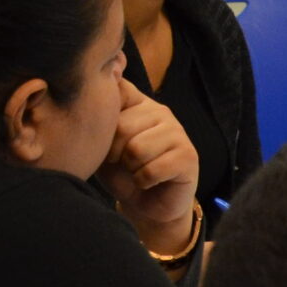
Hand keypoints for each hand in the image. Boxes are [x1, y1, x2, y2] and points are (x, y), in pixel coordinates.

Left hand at [98, 82, 198, 251]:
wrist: (145, 206)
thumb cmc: (121, 172)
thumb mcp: (101, 144)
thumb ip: (99, 119)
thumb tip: (105, 80)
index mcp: (138, 103)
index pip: (118, 90)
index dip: (105, 117)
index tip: (106, 135)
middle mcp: (160, 111)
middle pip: (122, 127)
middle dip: (113, 154)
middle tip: (122, 163)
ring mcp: (177, 132)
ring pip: (136, 149)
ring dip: (130, 169)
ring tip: (136, 171)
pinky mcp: (188, 156)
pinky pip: (151, 170)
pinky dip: (143, 182)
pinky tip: (149, 182)